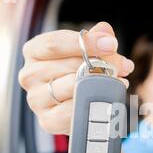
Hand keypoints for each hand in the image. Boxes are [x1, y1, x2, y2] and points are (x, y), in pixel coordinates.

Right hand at [18, 22, 133, 134]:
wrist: (77, 106)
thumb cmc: (78, 71)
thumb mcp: (85, 50)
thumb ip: (96, 36)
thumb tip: (105, 32)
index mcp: (34, 51)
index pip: (55, 44)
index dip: (86, 43)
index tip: (111, 45)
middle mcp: (29, 75)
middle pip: (70, 65)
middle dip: (103, 63)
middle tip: (123, 66)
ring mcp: (36, 99)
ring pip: (73, 87)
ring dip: (102, 83)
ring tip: (118, 81)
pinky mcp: (48, 120)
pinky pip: (75, 111)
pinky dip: (94, 103)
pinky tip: (107, 98)